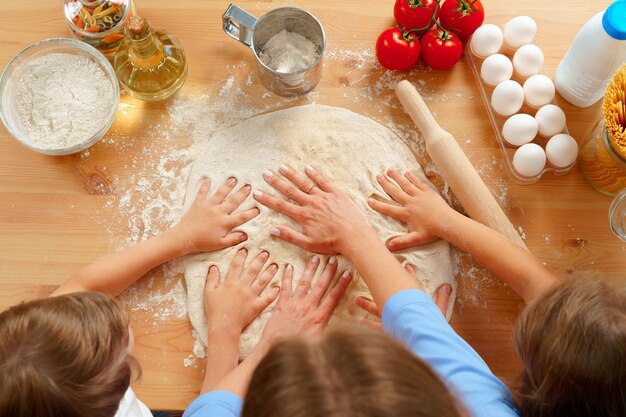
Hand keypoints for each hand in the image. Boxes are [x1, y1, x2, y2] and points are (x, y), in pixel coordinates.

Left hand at [173, 178, 259, 252]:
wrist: (184, 238)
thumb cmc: (203, 242)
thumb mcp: (220, 244)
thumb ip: (233, 239)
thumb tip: (246, 235)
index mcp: (225, 222)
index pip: (242, 217)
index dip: (251, 213)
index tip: (258, 208)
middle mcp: (218, 212)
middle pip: (233, 201)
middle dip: (242, 194)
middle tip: (249, 186)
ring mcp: (208, 206)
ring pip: (220, 194)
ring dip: (227, 186)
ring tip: (234, 179)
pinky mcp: (198, 204)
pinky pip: (202, 193)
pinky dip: (204, 186)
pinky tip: (208, 180)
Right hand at [204, 248, 279, 333]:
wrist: (224, 326)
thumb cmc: (215, 310)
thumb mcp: (209, 292)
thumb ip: (211, 279)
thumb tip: (213, 267)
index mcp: (231, 282)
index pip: (236, 265)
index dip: (241, 256)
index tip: (246, 248)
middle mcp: (243, 286)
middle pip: (253, 270)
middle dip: (260, 260)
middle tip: (266, 252)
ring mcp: (251, 296)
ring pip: (262, 281)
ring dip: (269, 272)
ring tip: (275, 265)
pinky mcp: (257, 306)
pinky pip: (267, 298)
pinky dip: (273, 293)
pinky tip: (278, 287)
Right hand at [253, 165, 369, 253]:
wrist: (354, 236)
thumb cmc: (332, 243)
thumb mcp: (308, 244)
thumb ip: (290, 236)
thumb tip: (273, 229)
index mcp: (303, 216)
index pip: (281, 205)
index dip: (267, 199)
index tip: (257, 193)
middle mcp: (311, 203)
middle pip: (290, 190)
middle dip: (276, 182)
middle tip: (265, 173)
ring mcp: (323, 197)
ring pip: (304, 183)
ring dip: (292, 175)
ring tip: (282, 167)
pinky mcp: (336, 193)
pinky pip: (324, 181)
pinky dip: (315, 174)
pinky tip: (307, 168)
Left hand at [261, 255, 351, 341]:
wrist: (277, 350)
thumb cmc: (299, 349)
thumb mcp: (320, 343)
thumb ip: (331, 334)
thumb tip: (343, 329)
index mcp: (320, 317)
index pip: (334, 296)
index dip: (342, 284)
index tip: (348, 273)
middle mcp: (308, 307)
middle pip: (321, 286)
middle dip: (328, 271)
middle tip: (333, 259)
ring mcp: (295, 304)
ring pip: (305, 283)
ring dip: (311, 270)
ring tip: (315, 258)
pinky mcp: (282, 305)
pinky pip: (285, 287)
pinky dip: (287, 276)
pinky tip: (288, 266)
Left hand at [355, 265, 452, 328]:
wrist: (423, 337)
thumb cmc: (431, 324)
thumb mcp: (439, 311)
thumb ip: (442, 299)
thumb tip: (447, 286)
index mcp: (409, 300)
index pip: (409, 284)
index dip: (408, 276)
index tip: (406, 267)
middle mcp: (397, 307)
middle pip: (386, 294)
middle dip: (379, 286)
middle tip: (369, 278)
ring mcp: (391, 318)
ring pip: (376, 310)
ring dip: (367, 304)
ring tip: (357, 300)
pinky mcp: (387, 329)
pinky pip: (376, 327)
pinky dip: (369, 325)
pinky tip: (361, 321)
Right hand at [368, 168, 452, 250]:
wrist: (448, 223)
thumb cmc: (432, 232)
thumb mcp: (416, 239)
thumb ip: (402, 242)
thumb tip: (388, 246)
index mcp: (407, 214)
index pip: (389, 209)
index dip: (378, 205)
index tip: (369, 200)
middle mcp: (411, 203)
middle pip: (396, 192)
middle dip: (386, 184)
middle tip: (378, 176)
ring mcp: (419, 196)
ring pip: (406, 184)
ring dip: (397, 177)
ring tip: (389, 170)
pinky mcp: (428, 192)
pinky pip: (418, 183)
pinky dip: (412, 177)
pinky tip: (407, 172)